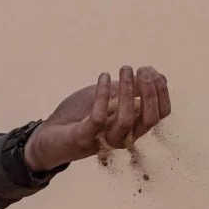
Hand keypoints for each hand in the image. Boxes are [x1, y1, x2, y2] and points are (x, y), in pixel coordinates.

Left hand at [24, 66, 170, 171]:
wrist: (46, 136)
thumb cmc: (77, 116)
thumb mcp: (105, 97)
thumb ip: (128, 90)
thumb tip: (157, 75)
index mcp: (131, 128)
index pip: (159, 115)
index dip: (162, 93)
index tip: (155, 72)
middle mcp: (122, 137)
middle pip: (149, 119)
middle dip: (150, 91)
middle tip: (142, 69)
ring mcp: (103, 140)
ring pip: (127, 119)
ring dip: (128, 90)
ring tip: (125, 68)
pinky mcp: (84, 138)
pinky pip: (99, 117)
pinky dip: (102, 95)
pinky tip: (103, 76)